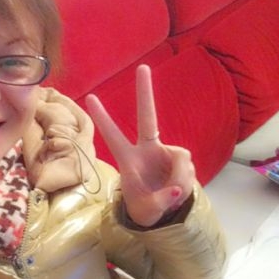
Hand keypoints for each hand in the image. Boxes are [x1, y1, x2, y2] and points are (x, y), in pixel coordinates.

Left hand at [86, 64, 194, 226]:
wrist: (158, 212)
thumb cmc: (143, 208)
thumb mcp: (149, 210)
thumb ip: (162, 200)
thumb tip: (177, 189)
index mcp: (128, 160)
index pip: (113, 136)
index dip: (103, 118)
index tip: (89, 97)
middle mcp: (146, 150)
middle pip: (147, 117)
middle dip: (145, 92)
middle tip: (142, 66)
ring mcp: (164, 153)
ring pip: (180, 160)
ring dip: (181, 181)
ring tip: (171, 196)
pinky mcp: (180, 160)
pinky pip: (189, 168)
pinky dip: (186, 183)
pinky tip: (178, 192)